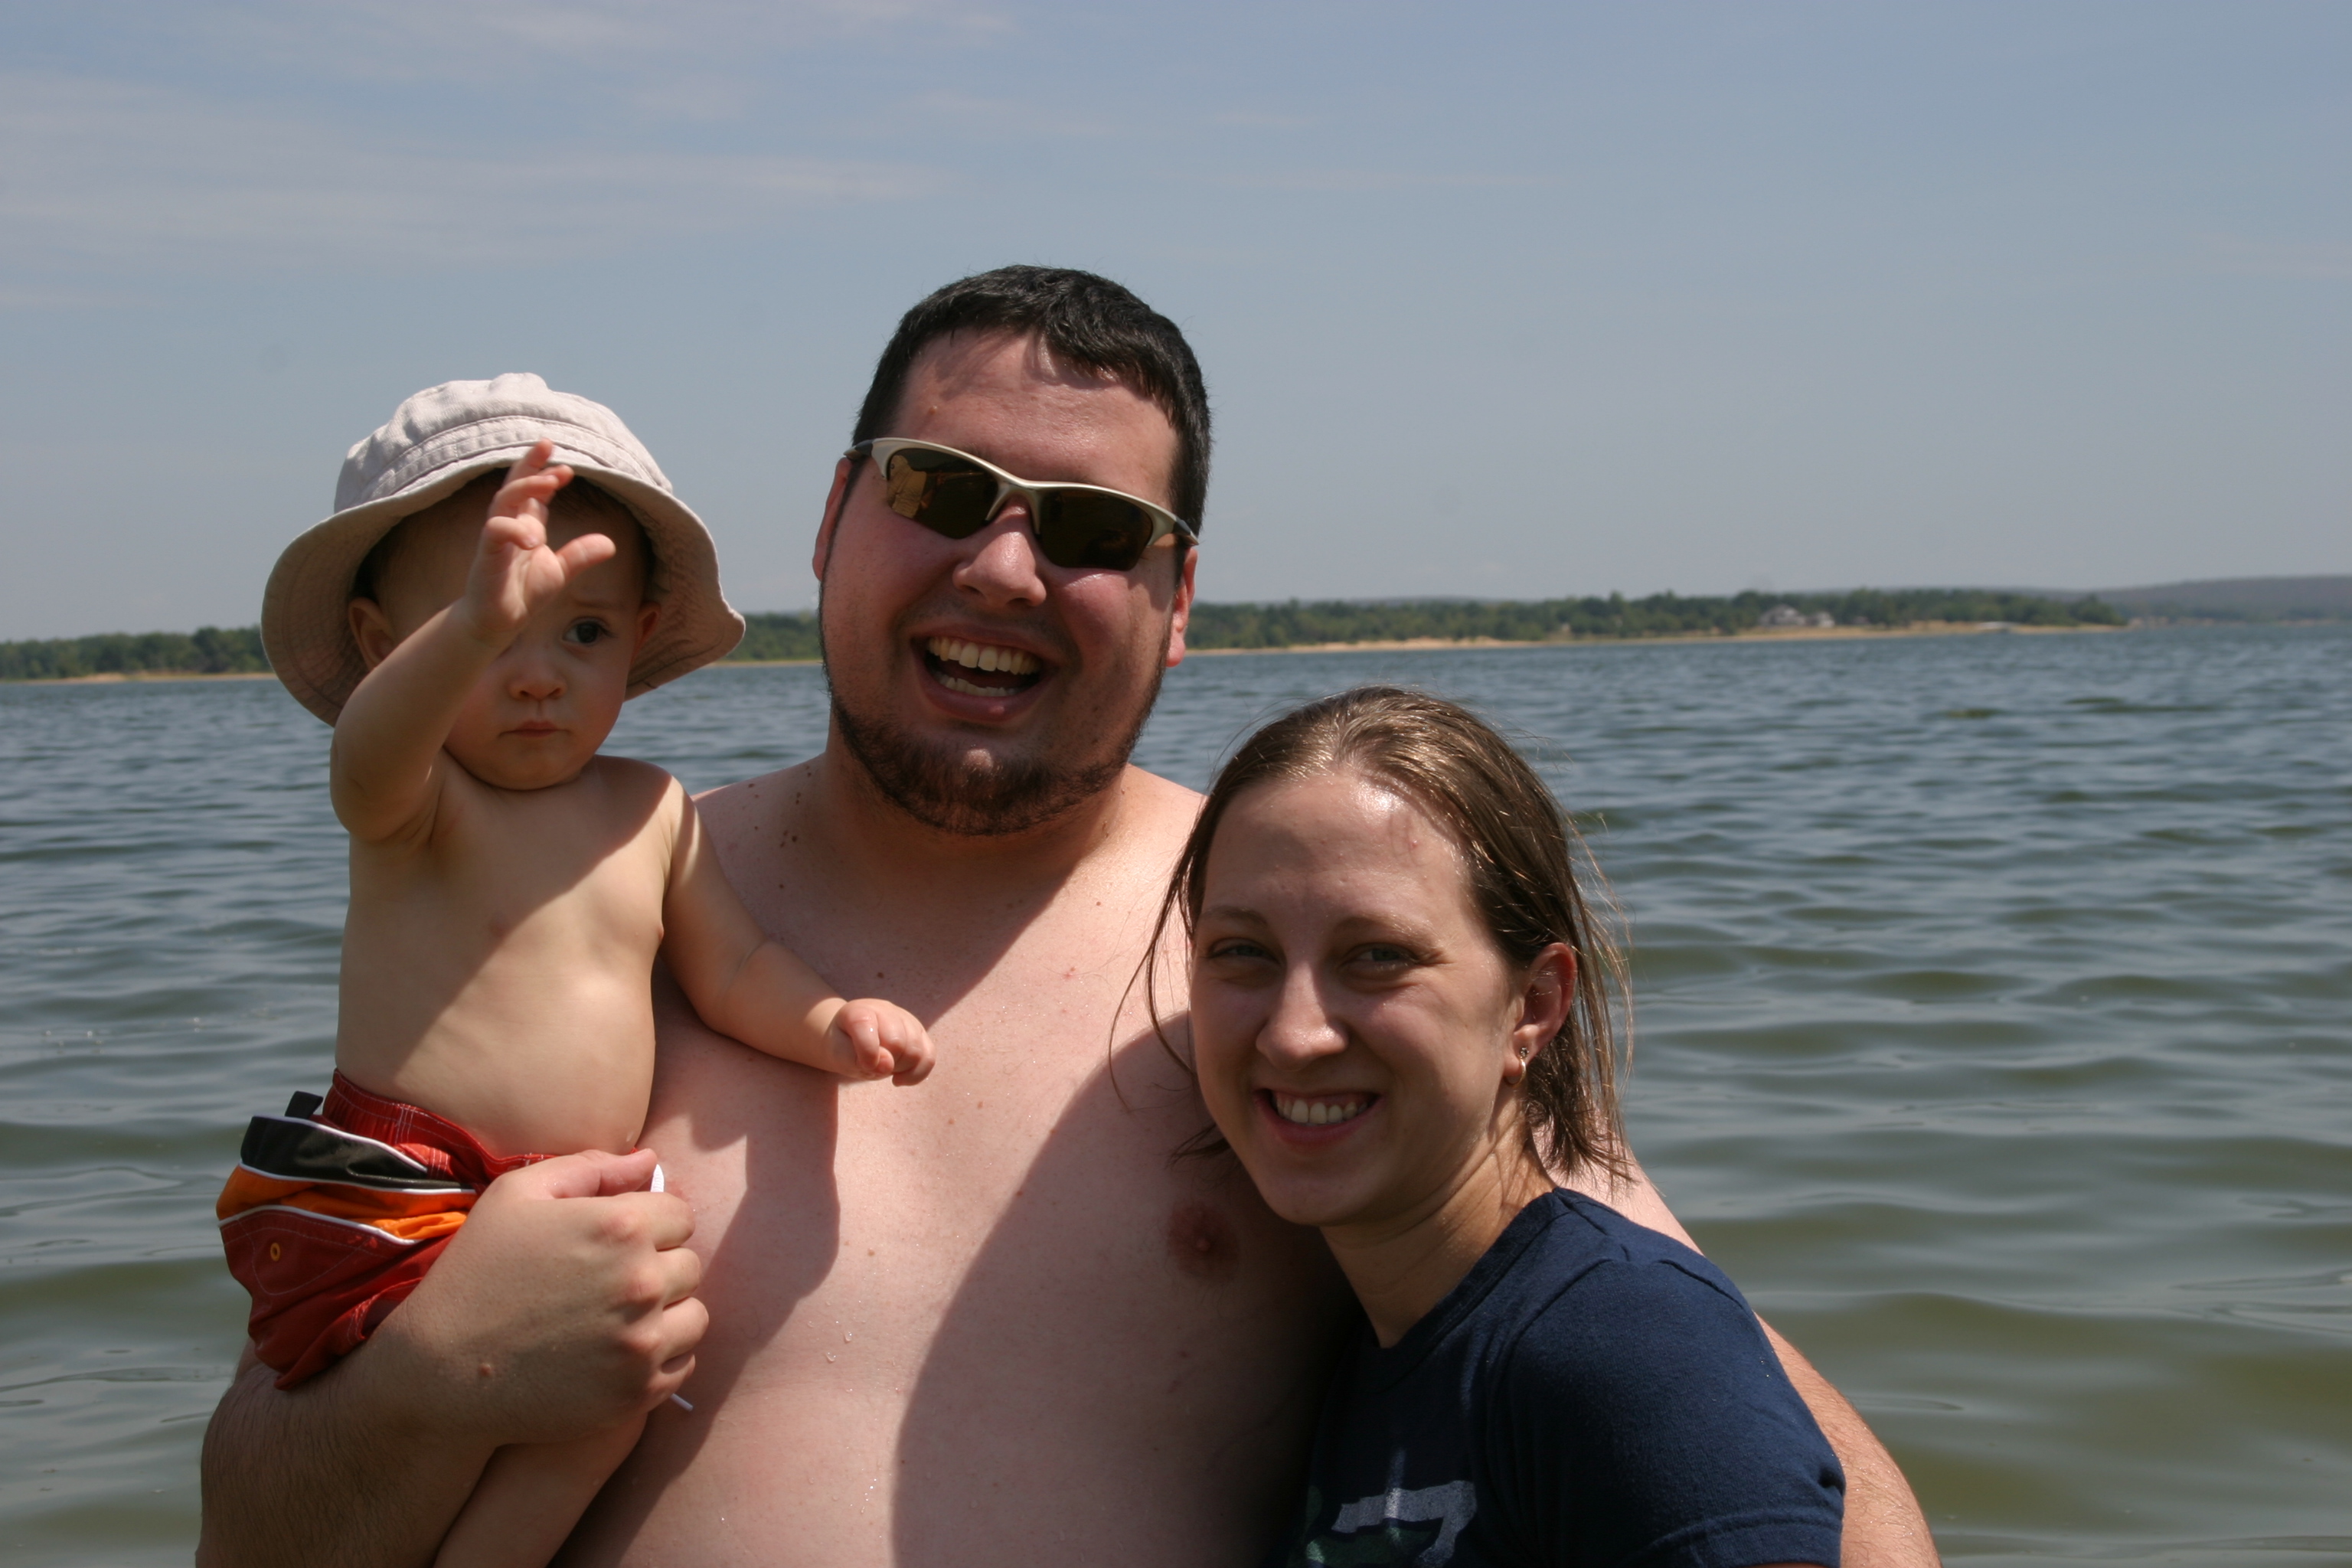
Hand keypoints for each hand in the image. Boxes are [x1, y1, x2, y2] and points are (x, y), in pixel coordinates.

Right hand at [365, 1148, 705, 1448]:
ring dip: (667, 1315)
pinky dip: (659, 1359)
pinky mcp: (637, 1393)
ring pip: (695, 1316)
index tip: (613, 1245)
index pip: (681, 1215)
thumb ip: (591, 1167)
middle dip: (658, 1268)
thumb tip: (650, 1161)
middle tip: (608, 1285)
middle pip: (690, 1265)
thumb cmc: (475, 1273)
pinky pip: (682, 1365)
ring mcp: (642, 1343)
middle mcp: (642, 1283)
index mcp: (621, 1227)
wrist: (441, 1373)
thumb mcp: (516, 1196)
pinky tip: (617, 1354)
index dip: (649, 1226)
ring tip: (618, 1319)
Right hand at [457, 440, 615, 642]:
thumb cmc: (521, 593)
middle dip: (529, 463)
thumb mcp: (559, 572)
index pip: (532, 491)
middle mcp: (509, 525)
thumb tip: (611, 543)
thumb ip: (579, 555)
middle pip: (514, 484)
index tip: (566, 467)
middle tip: (548, 444)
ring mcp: (495, 538)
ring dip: (525, 488)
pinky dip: (514, 530)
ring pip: (503, 501)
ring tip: (551, 482)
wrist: (497, 622)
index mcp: (526, 525)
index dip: (544, 473)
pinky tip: (534, 538)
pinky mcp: (486, 556)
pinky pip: (494, 532)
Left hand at [829, 998, 935, 1085]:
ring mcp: (906, 1019)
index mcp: (858, 1011)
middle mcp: (885, 1010)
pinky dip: (916, 1074)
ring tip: (885, 1068)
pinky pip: (929, 1057)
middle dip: (885, 1063)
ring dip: (899, 1068)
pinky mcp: (920, 1033)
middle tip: (872, 1066)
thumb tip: (887, 1064)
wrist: (850, 1039)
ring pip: (916, 1051)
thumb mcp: (838, 1054)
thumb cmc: (844, 1047)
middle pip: (897, 1042)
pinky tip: (899, 1078)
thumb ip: (855, 1059)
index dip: (867, 1051)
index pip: (865, 1025)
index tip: (864, 1065)